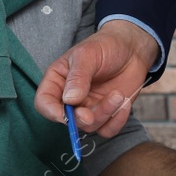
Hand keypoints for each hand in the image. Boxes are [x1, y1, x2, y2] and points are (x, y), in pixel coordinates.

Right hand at [34, 20, 160, 138]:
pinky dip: (117, 121)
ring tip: (118, 95)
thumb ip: (78, 76)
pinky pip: (107, 130)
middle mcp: (70, 98)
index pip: (44, 102)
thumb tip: (69, 100)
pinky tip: (125, 103)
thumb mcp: (88, 54)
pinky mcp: (107, 114)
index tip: (65, 115)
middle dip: (80, 119)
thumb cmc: (105, 46)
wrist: (132, 48)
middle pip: (68, 120)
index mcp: (58, 81)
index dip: (51, 112)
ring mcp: (89, 107)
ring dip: (104, 114)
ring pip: (89, 126)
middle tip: (90, 114)